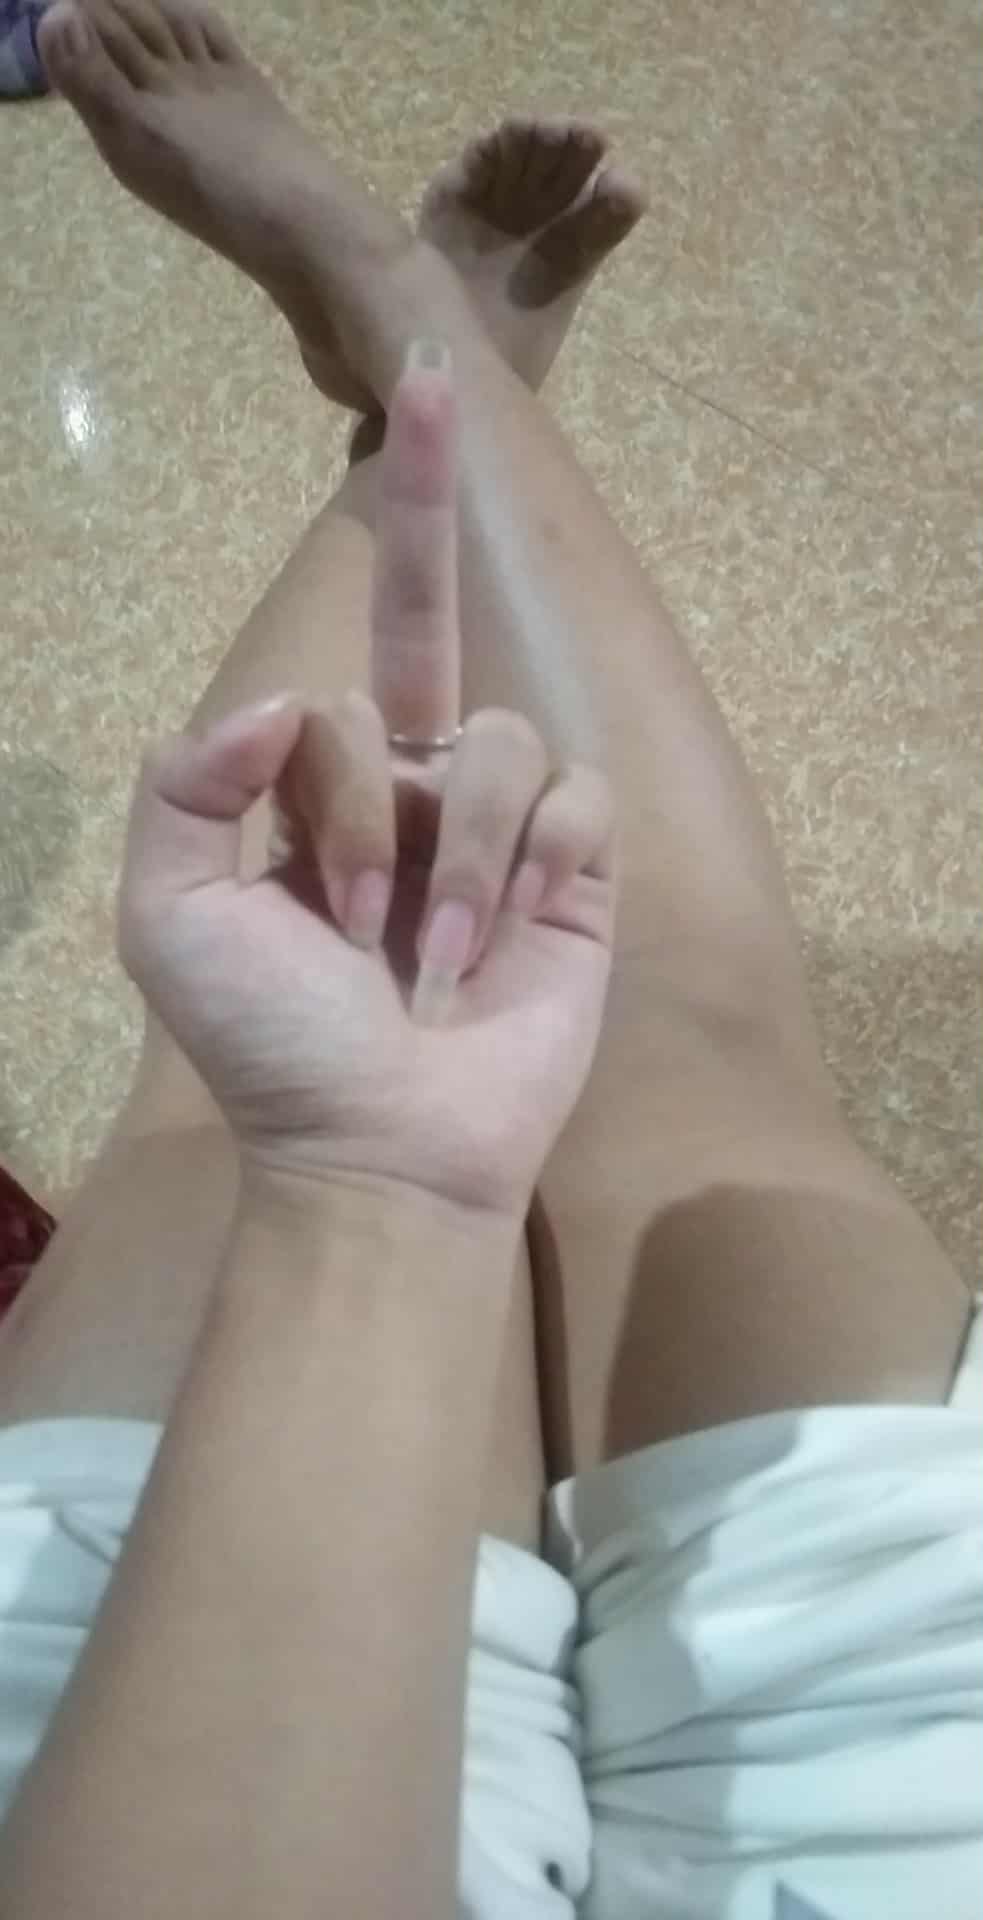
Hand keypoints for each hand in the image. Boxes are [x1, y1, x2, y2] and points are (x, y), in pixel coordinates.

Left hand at [119, 345, 616, 1217]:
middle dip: (393, 687)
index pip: (360, 628)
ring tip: (420, 964)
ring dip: (444, 862)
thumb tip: (282, 696)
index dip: (403, 515)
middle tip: (349, 924)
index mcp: (330, 772)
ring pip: (489, 742)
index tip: (427, 379)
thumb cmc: (271, 1039)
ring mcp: (504, 822)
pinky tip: (506, 942)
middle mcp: (420, 775)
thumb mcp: (173, 912)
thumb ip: (188, 782)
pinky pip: (572, 798)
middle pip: (435, 635)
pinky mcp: (580, 872)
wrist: (379, 1146)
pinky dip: (532, 867)